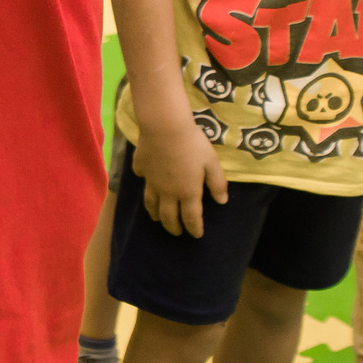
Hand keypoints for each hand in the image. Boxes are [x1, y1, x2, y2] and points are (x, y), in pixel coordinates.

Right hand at [132, 109, 227, 238]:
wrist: (164, 127)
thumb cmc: (192, 144)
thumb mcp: (211, 162)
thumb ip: (217, 183)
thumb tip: (222, 201)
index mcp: (187, 192)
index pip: (191, 217)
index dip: (194, 228)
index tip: (196, 235)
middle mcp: (167, 192)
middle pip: (168, 216)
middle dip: (173, 227)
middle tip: (176, 232)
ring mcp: (151, 181)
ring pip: (151, 204)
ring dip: (155, 214)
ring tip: (157, 218)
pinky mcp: (141, 168)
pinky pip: (142, 179)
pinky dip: (145, 184)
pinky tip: (146, 181)